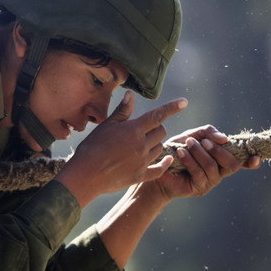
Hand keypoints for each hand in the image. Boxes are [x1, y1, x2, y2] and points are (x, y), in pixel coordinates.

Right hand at [56, 91, 186, 206]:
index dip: (172, 107)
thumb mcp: (106, 126)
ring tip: (143, 146)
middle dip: (158, 128)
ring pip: (160, 148)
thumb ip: (122, 111)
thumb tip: (131, 95)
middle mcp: (141, 145)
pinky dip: (164, 163)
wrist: (86, 174)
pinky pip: (159, 169)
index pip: (157, 115)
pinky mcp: (141, 175)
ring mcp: (143, 161)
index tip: (184, 102)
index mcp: (133, 130)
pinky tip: (166, 160)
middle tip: (146, 130)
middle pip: (161, 132)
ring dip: (156, 144)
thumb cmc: (92, 147)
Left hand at [151, 125, 260, 200]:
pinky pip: (198, 173)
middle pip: (231, 164)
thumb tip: (225, 139)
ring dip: (200, 153)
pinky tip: (180, 153)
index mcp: (221, 160)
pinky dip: (190, 160)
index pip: (242, 162)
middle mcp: (219, 173)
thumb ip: (208, 133)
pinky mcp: (197, 189)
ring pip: (213, 167)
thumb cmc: (176, 151)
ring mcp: (209, 183)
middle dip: (218, 151)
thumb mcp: (192, 136)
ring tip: (188, 143)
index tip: (256, 157)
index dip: (251, 161)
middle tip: (203, 141)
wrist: (156, 168)